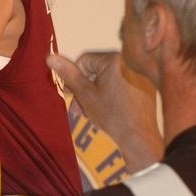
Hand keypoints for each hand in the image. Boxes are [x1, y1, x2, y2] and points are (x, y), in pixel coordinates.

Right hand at [46, 51, 162, 170]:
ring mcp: (140, 75)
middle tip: (78, 106)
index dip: (74, 78)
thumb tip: (50, 57)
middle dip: (85, 88)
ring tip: (90, 111)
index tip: (69, 94)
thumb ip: (68, 74)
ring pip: (108, 79)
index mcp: (115, 60)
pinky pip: (121, 84)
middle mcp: (130, 63)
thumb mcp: (84, 93)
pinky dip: (111, 94)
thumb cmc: (111, 115)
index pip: (85, 61)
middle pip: (97, 70)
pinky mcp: (145, 87)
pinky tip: (106, 110)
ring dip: (96, 93)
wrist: (139, 139)